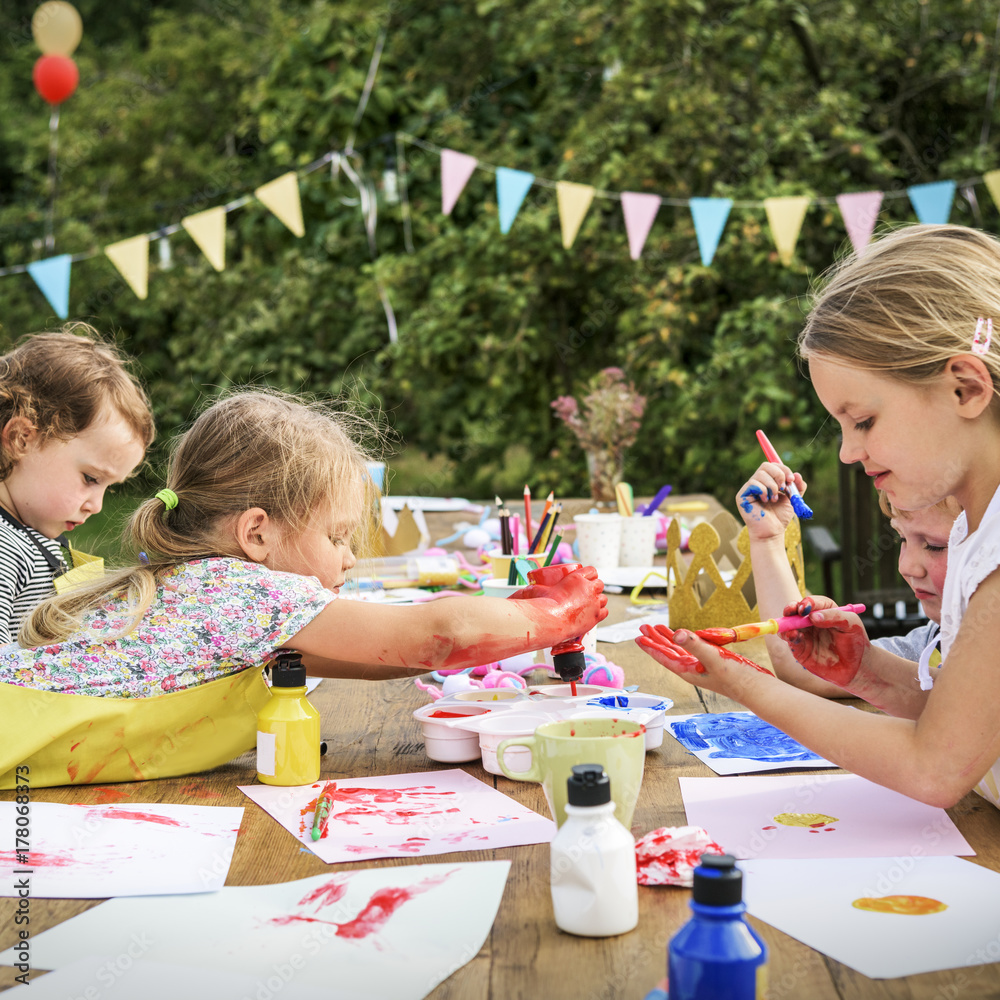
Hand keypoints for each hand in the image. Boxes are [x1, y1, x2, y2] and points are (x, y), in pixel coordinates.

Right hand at [511, 564, 608, 642]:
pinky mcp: (596, 616)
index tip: (586, 579)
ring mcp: (594, 603)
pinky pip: (605, 611)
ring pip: (604, 598)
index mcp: (577, 578)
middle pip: (600, 584)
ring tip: (590, 604)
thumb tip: (526, 589)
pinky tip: (594, 614)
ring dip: (598, 600)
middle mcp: (589, 588)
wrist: (551, 621)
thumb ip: (534, 588)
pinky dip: (600, 612)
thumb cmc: (543, 605)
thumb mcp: (538, 590)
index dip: (590, 574)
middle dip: (595, 587)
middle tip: (587, 593)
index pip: (592, 570)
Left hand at [635, 624, 772, 698]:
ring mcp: (703, 666)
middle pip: (669, 652)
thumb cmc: (737, 678)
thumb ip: (695, 644)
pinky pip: (694, 650)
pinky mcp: (713, 663)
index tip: (638, 637)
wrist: (757, 689)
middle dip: (656, 639)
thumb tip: (676, 633)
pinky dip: (686, 642)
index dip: (651, 647)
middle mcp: (693, 669)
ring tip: (658, 628)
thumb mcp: (713, 658)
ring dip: (669, 639)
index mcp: (688, 671)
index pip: (664, 657)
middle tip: (644, 627)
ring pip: (680, 650)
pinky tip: (684, 636)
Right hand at [736, 461, 806, 540]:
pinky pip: (753, 483)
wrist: (772, 531)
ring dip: (772, 486)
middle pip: (765, 465)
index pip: (773, 466)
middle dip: (778, 474)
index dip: (783, 469)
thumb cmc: (780, 517)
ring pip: (760, 474)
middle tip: (784, 487)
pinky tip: (765, 501)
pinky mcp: (741, 496)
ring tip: (773, 499)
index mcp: (767, 482)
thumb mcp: (793, 499)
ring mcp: (748, 489)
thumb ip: (797, 487)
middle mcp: (757, 483)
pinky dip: (763, 491)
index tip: (792, 479)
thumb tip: (797, 474)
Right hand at [780, 597, 869, 688]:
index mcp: (824, 610)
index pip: (812, 602)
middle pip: (795, 610)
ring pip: (789, 625)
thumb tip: (812, 616)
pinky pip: (790, 640)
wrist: (856, 667)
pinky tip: (794, 637)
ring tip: (793, 631)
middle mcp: (811, 620)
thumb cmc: (856, 641)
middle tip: (790, 612)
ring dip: (786, 625)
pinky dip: (788, 637)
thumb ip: (834, 617)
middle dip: (790, 609)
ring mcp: (804, 634)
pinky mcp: (800, 648)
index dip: (807, 603)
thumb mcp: (851, 624)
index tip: (805, 609)